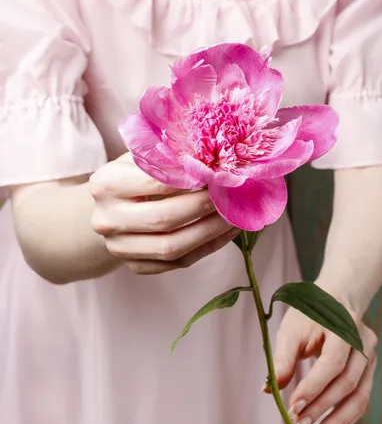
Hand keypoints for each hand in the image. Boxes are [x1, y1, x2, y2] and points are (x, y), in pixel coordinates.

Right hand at [90, 153, 237, 273]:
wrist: (111, 209)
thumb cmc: (133, 175)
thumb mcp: (141, 157)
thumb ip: (167, 157)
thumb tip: (213, 161)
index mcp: (105, 185)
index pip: (154, 183)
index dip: (190, 179)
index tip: (218, 173)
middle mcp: (107, 219)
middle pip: (163, 218)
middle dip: (203, 207)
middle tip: (231, 196)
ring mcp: (119, 247)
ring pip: (172, 247)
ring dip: (210, 232)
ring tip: (234, 216)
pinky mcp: (135, 266)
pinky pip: (178, 262)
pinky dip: (207, 248)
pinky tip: (225, 233)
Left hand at [271, 298, 376, 423]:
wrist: (336, 299)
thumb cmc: (309, 313)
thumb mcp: (291, 329)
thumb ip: (282, 358)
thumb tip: (269, 390)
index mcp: (344, 327)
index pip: (332, 363)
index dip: (313, 387)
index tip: (293, 406)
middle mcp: (363, 343)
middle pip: (347, 384)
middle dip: (322, 409)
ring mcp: (370, 358)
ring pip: (359, 397)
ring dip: (338, 422)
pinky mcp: (369, 372)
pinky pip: (361, 401)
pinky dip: (345, 419)